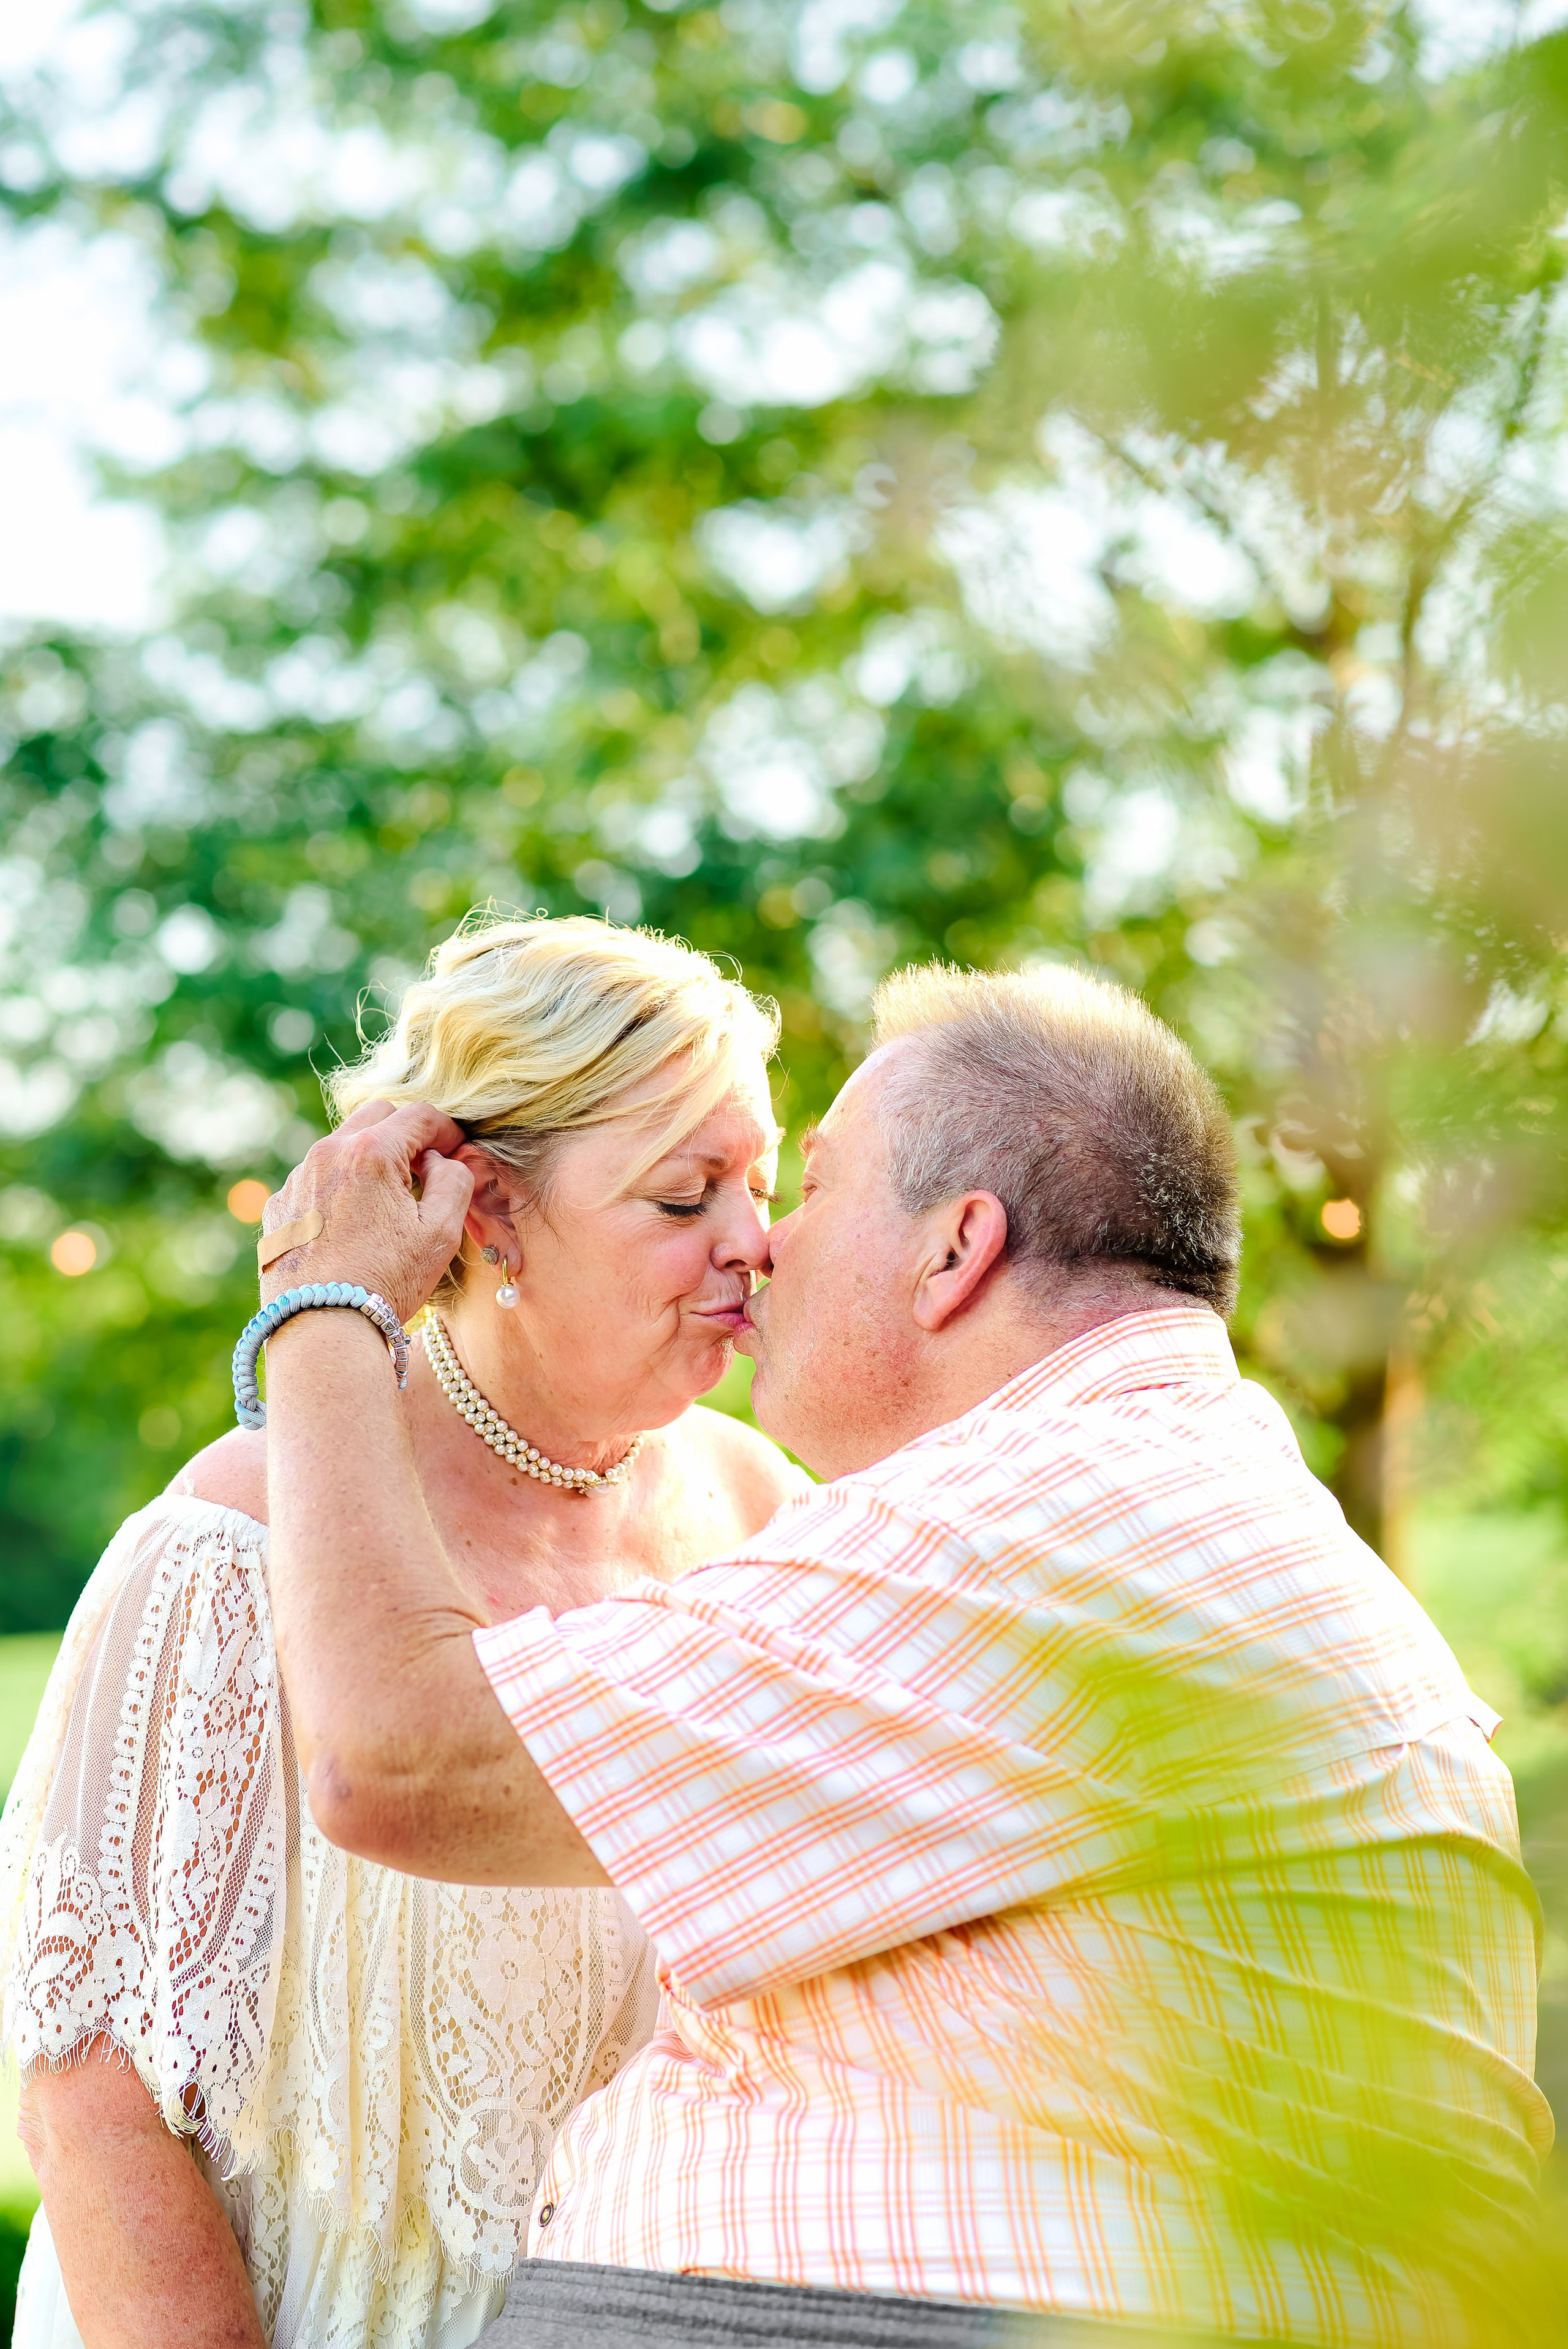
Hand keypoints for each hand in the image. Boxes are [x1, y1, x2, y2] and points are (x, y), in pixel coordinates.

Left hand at [258, 1101, 473, 1324]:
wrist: (321, 1327)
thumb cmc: (387, 1280)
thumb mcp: (441, 1232)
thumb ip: (454, 1180)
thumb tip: (440, 1160)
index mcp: (370, 1152)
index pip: (419, 1115)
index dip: (447, 1129)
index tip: (456, 1149)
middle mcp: (326, 1154)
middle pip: (376, 1116)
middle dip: (406, 1133)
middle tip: (424, 1167)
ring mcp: (296, 1179)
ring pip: (342, 1146)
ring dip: (370, 1160)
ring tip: (388, 1202)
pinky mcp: (278, 1207)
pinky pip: (315, 1179)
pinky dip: (340, 1187)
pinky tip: (353, 1225)